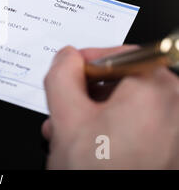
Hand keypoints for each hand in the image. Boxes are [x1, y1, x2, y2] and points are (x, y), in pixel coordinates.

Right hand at [42, 45, 178, 168]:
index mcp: (155, 90)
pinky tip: (89, 145)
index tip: (68, 73)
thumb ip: (61, 75)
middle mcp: (175, 107)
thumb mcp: (66, 117)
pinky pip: (140, 124)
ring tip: (68, 132)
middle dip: (85, 94)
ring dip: (94, 113)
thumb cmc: (98, 174)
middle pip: (122, 81)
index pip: (118, 54)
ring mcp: (175, 130)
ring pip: (128, 104)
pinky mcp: (171, 147)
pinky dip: (114, 128)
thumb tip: (66, 57)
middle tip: (63, 109)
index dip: (85, 62)